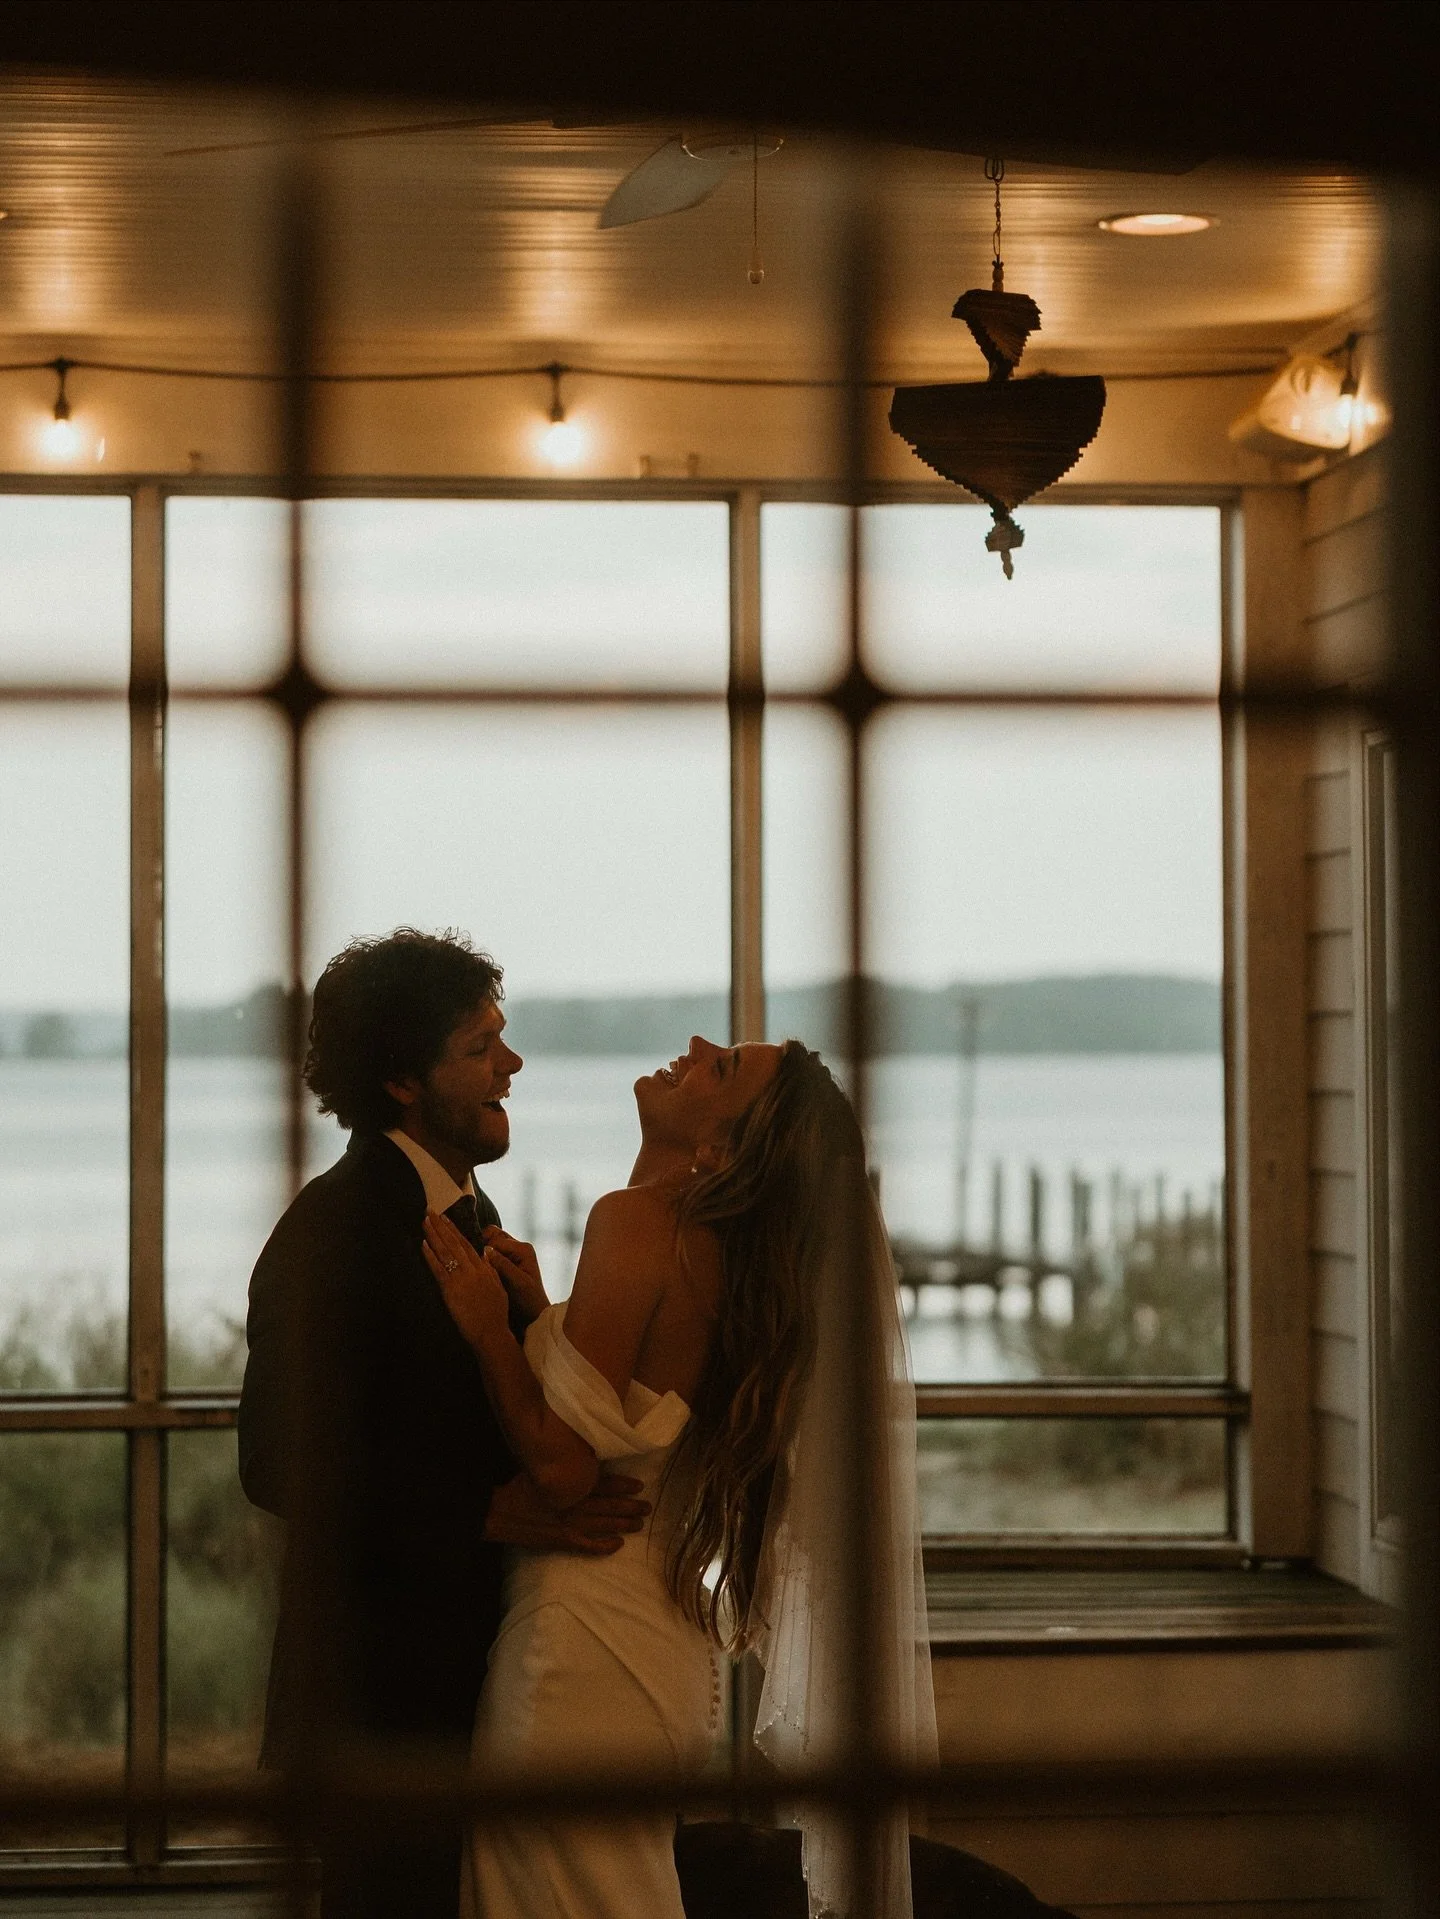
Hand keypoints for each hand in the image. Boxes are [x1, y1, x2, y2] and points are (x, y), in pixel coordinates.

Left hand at [422, 1212, 509, 1351]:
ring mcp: (462, 1279)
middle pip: (454, 1243)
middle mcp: (473, 1270)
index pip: (467, 1244)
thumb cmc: (496, 1315)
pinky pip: (439, 1269)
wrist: (492, 1332)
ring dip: (434, 1235)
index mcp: (484, 1269)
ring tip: (425, 1222)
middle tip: (430, 1211)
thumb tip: (486, 1255)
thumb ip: (491, 1270)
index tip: (445, 1218)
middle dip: (441, 1226)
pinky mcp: (451, 1290)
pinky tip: (423, 1244)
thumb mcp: (498, 1288)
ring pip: (446, 1252)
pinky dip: (430, 1256)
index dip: (455, 1230)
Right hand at [480, 1226, 548, 1321]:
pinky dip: (484, 1260)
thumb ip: (503, 1265)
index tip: (474, 1260)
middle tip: (473, 1262)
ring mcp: (512, 1255)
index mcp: (523, 1249)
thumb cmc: (528, 1300)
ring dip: (482, 1253)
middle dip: (481, 1245)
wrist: (534, 1314)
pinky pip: (492, 1255)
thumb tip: (486, 1249)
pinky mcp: (507, 1263)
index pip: (496, 1239)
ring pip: (491, 1244)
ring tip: (475, 1267)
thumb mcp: (517, 1282)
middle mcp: (518, 1248)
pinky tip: (479, 1271)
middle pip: (493, 1236)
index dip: (483, 1248)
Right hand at [483, 1471, 649, 1554]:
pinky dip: (604, 1547)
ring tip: (640, 1524)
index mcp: (571, 1485)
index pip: (604, 1484)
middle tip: (648, 1506)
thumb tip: (584, 1453)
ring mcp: (570, 1525)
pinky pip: (589, 1546)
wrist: (500, 1513)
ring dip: (624, 1524)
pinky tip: (618, 1545)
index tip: (639, 1485)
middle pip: (609, 1506)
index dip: (624, 1485)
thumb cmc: (520, 1486)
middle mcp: (575, 1505)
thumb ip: (564, 1462)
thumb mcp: (542, 1466)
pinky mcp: (563, 1541)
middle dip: (630, 1506)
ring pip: (604, 1525)